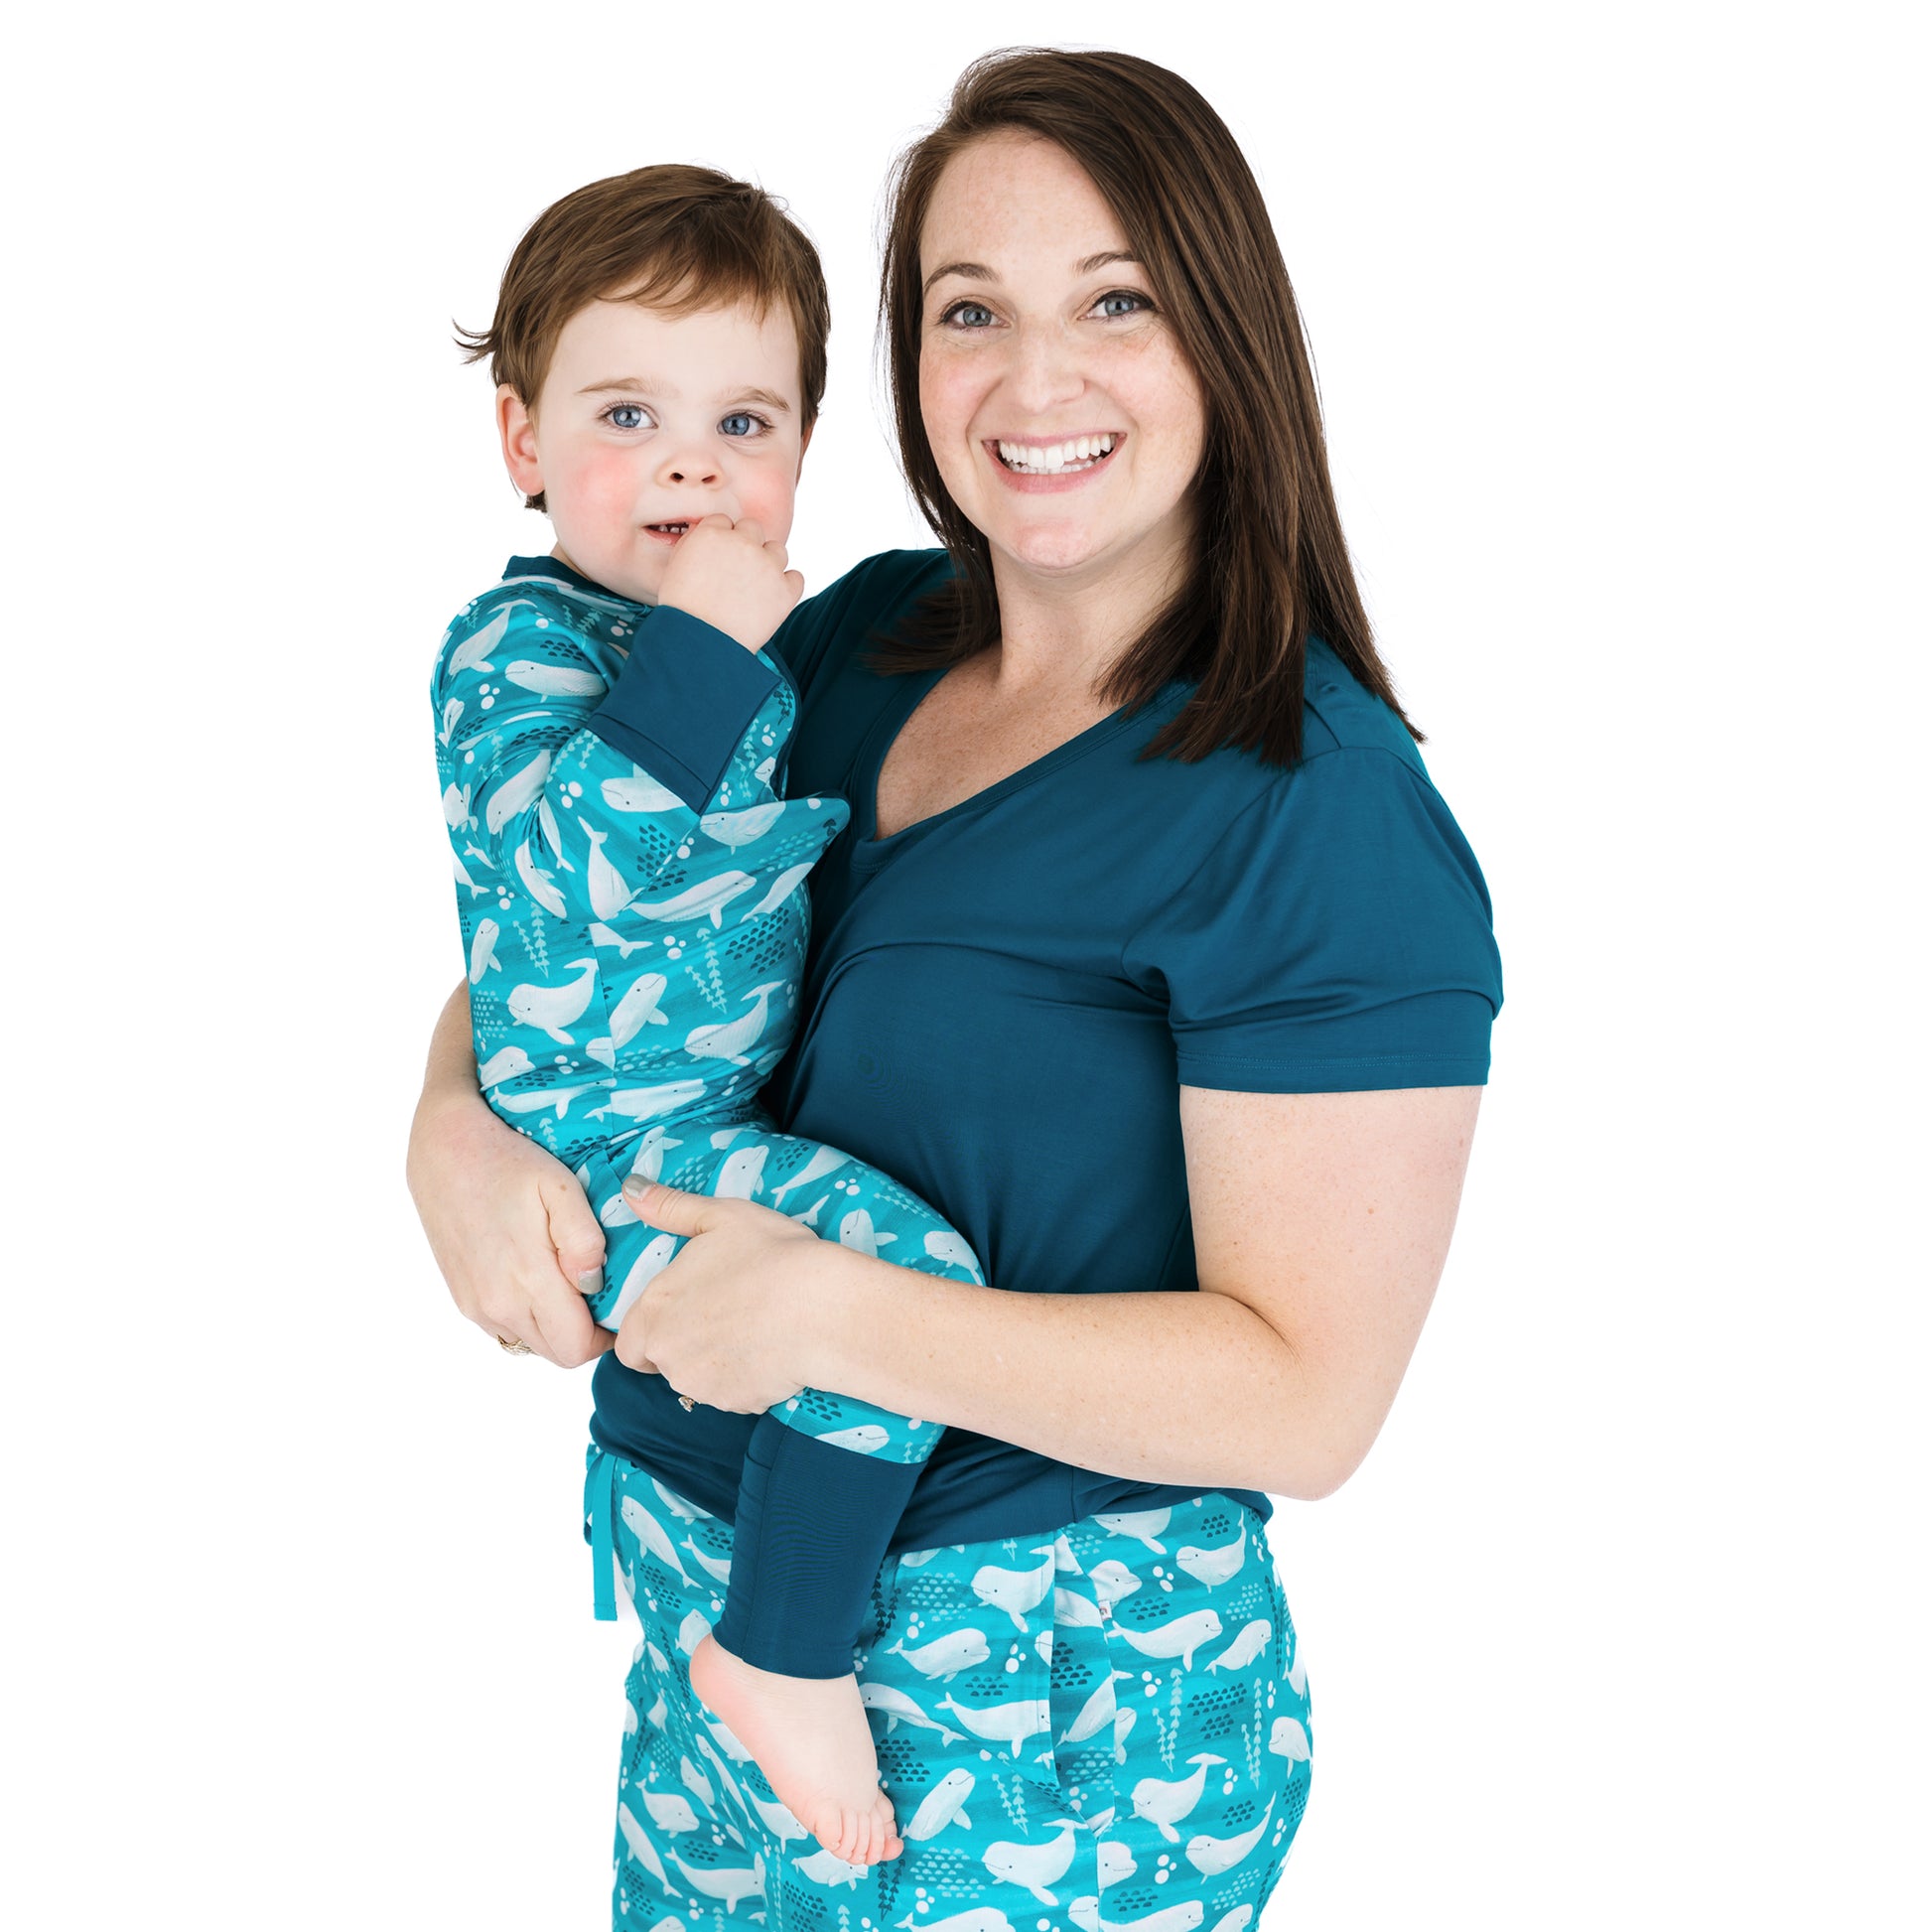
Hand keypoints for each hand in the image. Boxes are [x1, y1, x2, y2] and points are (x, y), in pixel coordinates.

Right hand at [406, 1084, 613, 1368]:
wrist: (444, 1150)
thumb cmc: (508, 1162)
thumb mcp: (559, 1187)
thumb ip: (583, 1240)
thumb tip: (594, 1284)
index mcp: (525, 1282)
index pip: (576, 1348)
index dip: (605, 1334)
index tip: (617, 1305)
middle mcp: (496, 1306)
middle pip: (556, 1353)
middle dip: (584, 1333)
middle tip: (598, 1291)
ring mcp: (474, 1306)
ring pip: (530, 1342)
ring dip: (556, 1326)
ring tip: (567, 1280)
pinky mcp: (462, 1299)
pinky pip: (505, 1329)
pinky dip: (528, 1317)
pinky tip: (535, 1277)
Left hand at [614, 1181, 828, 1409]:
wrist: (822, 1310)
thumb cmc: (771, 1257)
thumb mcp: (720, 1216)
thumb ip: (669, 1207)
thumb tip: (632, 1188)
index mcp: (655, 1312)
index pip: (628, 1344)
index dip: (649, 1331)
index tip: (680, 1312)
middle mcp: (668, 1356)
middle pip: (663, 1362)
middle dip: (686, 1344)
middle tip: (724, 1313)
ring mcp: (702, 1385)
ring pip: (698, 1379)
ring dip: (715, 1361)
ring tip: (753, 1328)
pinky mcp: (737, 1404)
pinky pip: (734, 1394)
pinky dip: (747, 1377)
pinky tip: (772, 1349)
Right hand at [656, 514, 802, 651]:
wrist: (698, 644)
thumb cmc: (681, 612)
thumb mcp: (675, 568)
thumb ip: (694, 545)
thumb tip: (708, 533)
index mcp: (712, 533)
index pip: (725, 522)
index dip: (722, 540)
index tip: (719, 559)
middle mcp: (742, 542)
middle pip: (752, 529)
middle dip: (746, 545)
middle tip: (737, 573)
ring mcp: (767, 565)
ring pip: (777, 550)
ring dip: (768, 564)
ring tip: (753, 590)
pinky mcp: (785, 590)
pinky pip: (796, 578)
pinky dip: (787, 587)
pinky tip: (771, 600)